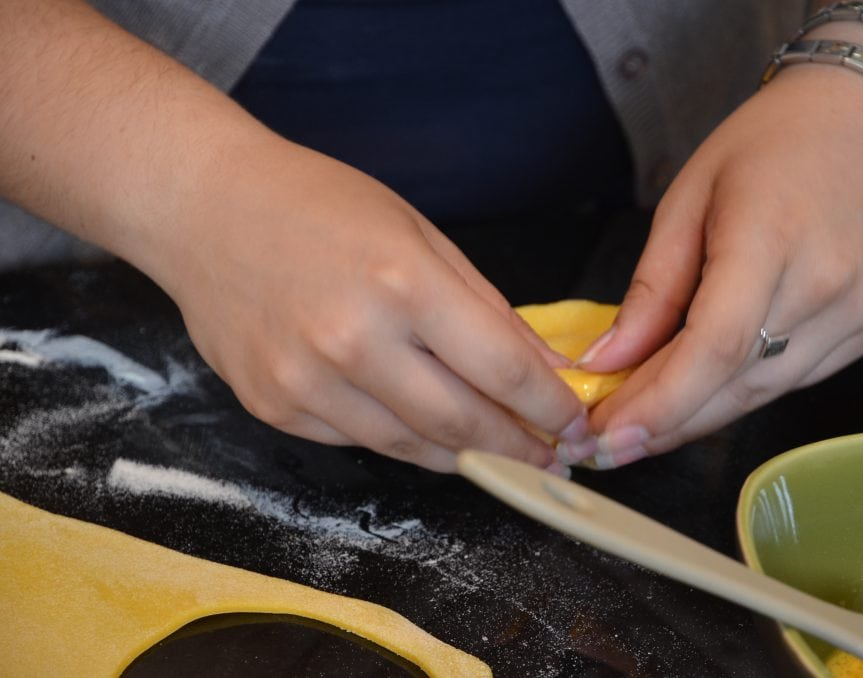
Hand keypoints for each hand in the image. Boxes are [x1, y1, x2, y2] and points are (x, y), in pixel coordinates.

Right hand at [148, 137, 585, 471]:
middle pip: (463, 423)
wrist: (204, 208)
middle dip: (518, 448)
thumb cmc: (319, 206)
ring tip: (497, 450)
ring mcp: (307, 382)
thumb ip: (486, 308)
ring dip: (466, 454)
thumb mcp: (420, 234)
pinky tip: (422, 426)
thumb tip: (543, 370)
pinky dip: (402, 440)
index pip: (503, 370)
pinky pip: (359, 442)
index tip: (574, 425)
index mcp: (404, 283)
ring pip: (412, 448)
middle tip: (548, 456)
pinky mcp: (274, 407)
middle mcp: (354, 340)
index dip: (550, 409)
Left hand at [578, 65, 862, 466]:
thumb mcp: (688, 199)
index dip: (656, 405)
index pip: (712, 349)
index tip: (604, 438)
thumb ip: (651, 290)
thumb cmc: (771, 143)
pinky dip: (738, 390)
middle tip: (604, 442)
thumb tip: (609, 363)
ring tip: (641, 419)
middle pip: (734, 384)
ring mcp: (861, 313)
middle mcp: (828, 286)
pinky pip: (792, 379)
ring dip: (696, 414)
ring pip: (762, 393)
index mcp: (772, 239)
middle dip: (662, 423)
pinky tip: (700, 388)